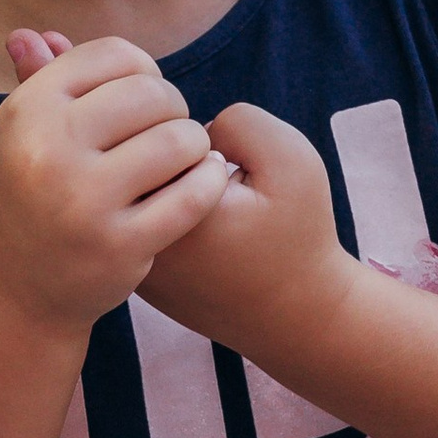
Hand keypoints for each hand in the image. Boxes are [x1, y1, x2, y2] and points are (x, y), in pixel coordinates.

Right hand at [0, 36, 233, 346]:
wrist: (9, 299)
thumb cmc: (22, 202)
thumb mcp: (17, 139)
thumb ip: (37, 84)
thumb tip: (30, 30)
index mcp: (25, 112)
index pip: (112, 55)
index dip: (141, 71)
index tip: (141, 99)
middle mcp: (49, 151)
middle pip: (152, 93)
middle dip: (172, 108)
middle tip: (167, 133)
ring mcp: (84, 202)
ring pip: (180, 140)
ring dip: (194, 146)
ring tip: (183, 160)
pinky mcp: (120, 247)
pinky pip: (194, 195)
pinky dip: (208, 183)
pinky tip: (202, 184)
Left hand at [141, 100, 354, 366]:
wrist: (301, 315)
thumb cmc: (299, 236)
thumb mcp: (291, 159)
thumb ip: (238, 121)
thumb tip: (190, 128)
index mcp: (177, 211)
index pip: (155, 134)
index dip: (199, 139)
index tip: (230, 172)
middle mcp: (146, 244)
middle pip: (137, 165)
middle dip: (180, 163)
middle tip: (225, 197)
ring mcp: (139, 269)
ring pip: (136, 198)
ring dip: (171, 193)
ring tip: (218, 223)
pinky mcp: (143, 284)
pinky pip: (140, 228)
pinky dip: (168, 222)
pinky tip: (206, 243)